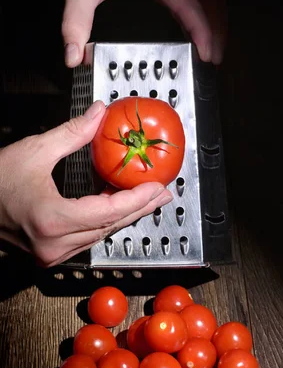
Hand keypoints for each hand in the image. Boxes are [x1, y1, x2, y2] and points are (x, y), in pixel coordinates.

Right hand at [0, 101, 172, 266]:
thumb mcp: (34, 151)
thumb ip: (72, 133)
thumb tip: (99, 113)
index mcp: (51, 220)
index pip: (108, 212)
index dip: (137, 199)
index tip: (158, 187)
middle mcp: (54, 245)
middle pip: (110, 226)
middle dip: (140, 209)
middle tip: (163, 194)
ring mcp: (51, 254)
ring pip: (100, 235)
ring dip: (124, 216)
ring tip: (147, 199)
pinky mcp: (49, 254)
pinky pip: (87, 237)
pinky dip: (104, 222)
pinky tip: (117, 207)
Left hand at [62, 0, 226, 67]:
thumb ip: (75, 26)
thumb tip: (74, 58)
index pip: (188, 0)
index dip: (201, 28)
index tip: (207, 52)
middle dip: (215, 30)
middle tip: (214, 60)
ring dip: (216, 21)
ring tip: (214, 51)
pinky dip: (207, 13)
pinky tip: (202, 35)